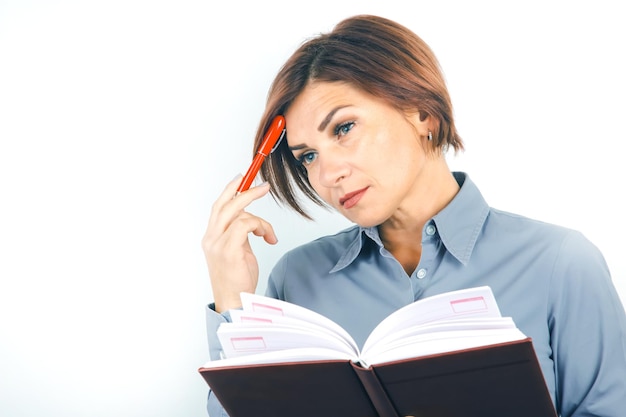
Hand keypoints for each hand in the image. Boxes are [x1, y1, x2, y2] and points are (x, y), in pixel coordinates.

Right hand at [202, 175, 277, 311]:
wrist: (235, 302)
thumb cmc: (238, 280)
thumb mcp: (238, 250)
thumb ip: (240, 233)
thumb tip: (249, 219)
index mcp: (211, 237)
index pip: (218, 207)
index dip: (230, 190)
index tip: (242, 178)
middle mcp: (211, 238)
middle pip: (226, 204)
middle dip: (245, 191)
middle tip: (264, 186)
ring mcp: (217, 244)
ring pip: (238, 213)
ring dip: (259, 219)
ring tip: (267, 232)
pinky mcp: (228, 250)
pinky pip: (246, 225)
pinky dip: (260, 227)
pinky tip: (267, 237)